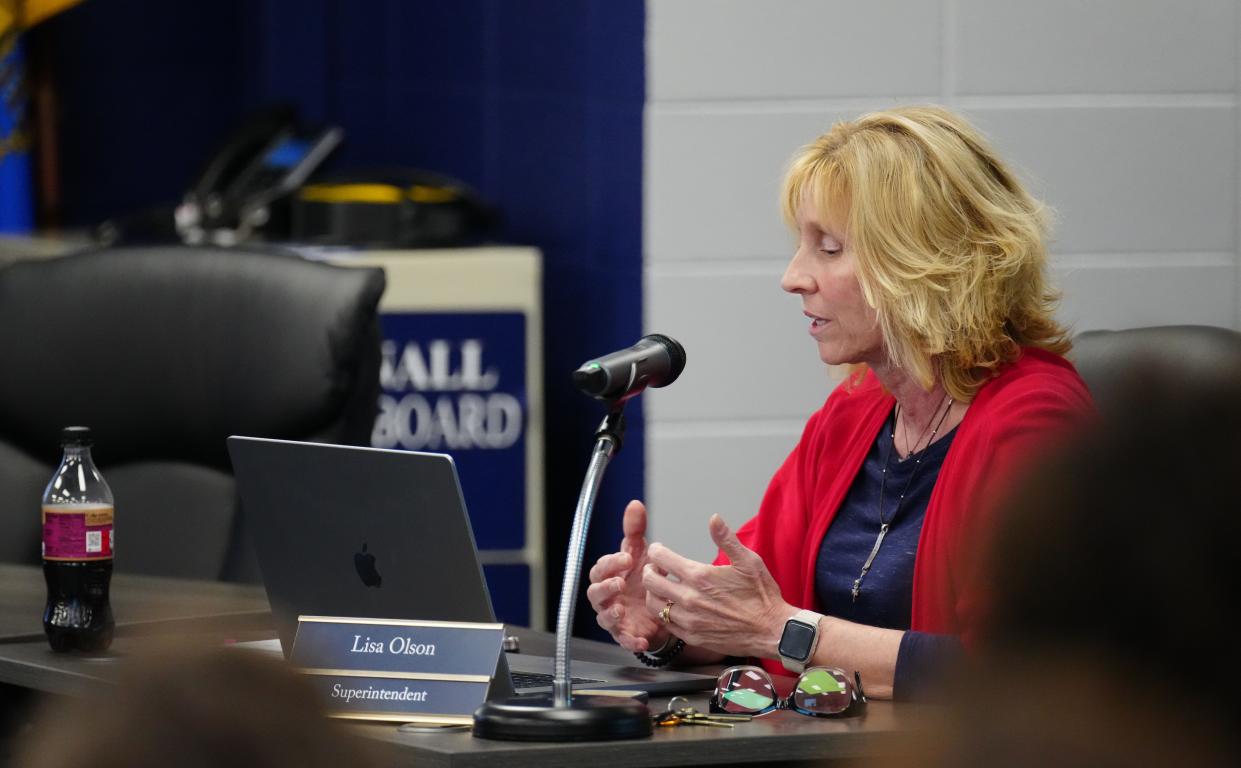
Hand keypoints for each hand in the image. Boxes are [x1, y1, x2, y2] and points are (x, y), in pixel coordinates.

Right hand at [585, 500, 667, 651]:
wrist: (660, 605)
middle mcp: (607, 597)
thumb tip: (635, 504)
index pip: (600, 568)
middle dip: (605, 587)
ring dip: (610, 614)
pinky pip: (624, 640)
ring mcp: (614, 617)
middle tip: (619, 582)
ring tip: (620, 610)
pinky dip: (630, 641)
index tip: (627, 557)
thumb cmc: (643, 577)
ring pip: (604, 617)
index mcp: (608, 576)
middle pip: (595, 593)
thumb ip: (635, 530)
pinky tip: (639, 640)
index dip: (611, 563)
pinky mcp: (626, 634)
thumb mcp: (641, 552)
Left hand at [642, 514, 795, 658]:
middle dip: (649, 570)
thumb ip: (726, 539)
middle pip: (650, 581)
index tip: (659, 550)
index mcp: (700, 576)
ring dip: (654, 593)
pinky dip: (664, 613)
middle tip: (657, 567)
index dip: (656, 551)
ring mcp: (689, 620)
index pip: (660, 558)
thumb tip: (713, 518)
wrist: (771, 631)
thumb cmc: (762, 595)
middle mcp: (689, 599)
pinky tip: (674, 606)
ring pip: (654, 604)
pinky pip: (666, 623)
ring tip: (664, 587)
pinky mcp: (692, 636)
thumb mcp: (748, 561)